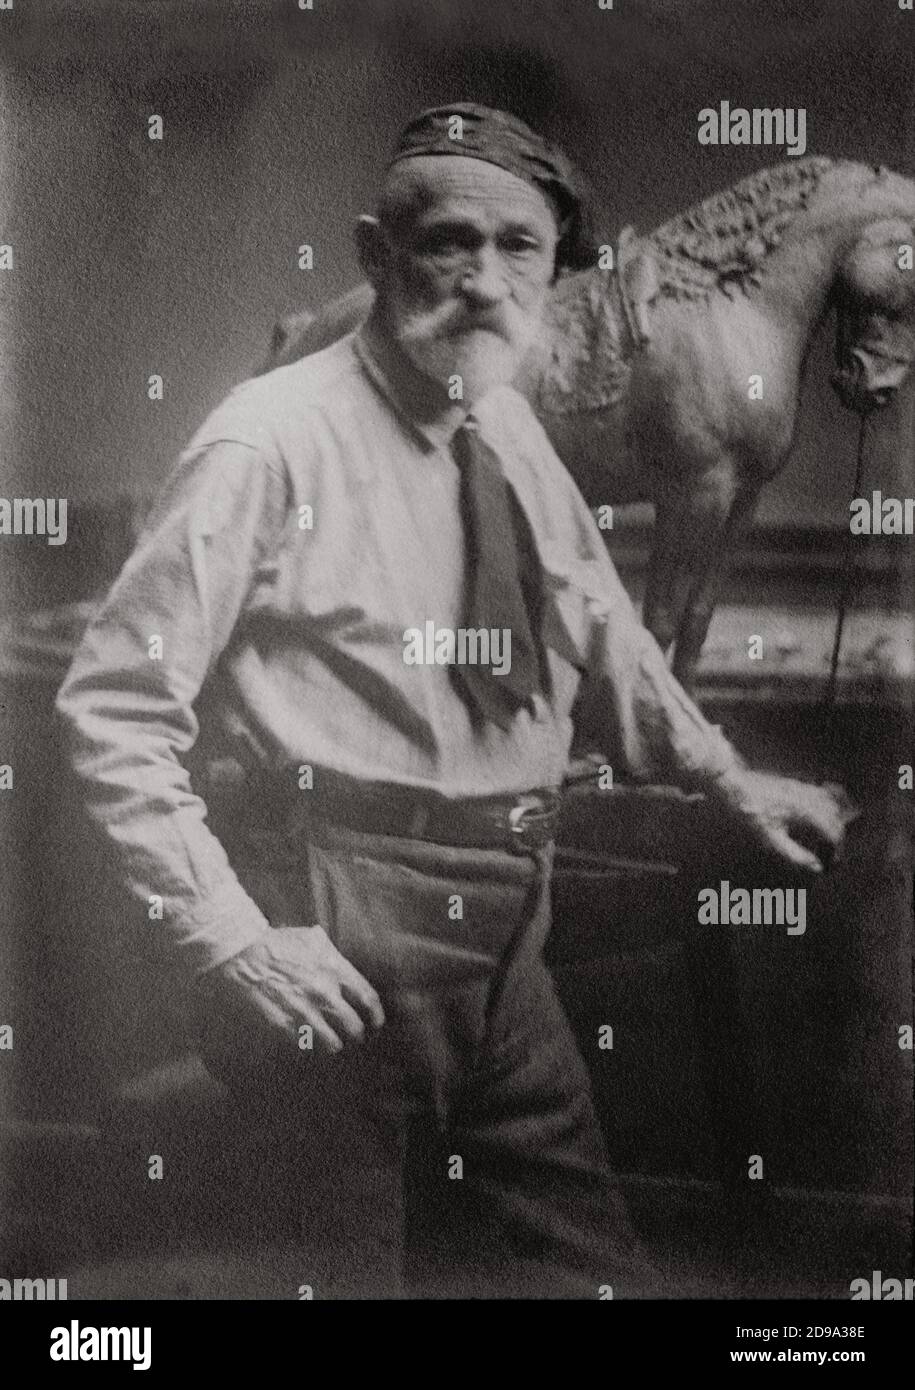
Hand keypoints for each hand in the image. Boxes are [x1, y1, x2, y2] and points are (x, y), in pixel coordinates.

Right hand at [196, 924, 384, 1054]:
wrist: (239, 954)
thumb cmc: (275, 943)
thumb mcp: (310, 938)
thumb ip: (332, 953)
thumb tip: (345, 964)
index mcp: (334, 969)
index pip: (368, 999)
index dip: (376, 1016)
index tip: (376, 1024)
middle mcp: (323, 992)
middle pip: (354, 1027)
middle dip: (357, 1036)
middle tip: (354, 1038)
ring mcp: (303, 1012)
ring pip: (332, 1044)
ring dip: (333, 1046)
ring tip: (331, 1045)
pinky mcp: (282, 1027)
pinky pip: (305, 1048)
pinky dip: (308, 1049)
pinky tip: (306, 1045)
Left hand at [708, 767, 858, 872]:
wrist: (735, 784)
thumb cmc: (750, 812)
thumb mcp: (770, 838)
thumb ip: (795, 855)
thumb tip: (817, 868)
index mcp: (807, 812)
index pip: (834, 834)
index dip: (835, 852)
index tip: (830, 866)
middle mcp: (810, 798)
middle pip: (836, 820)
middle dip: (837, 840)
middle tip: (829, 858)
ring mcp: (804, 788)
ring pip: (832, 806)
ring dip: (833, 824)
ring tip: (825, 842)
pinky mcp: (797, 784)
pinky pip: (821, 795)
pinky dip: (826, 809)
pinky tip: (816, 820)